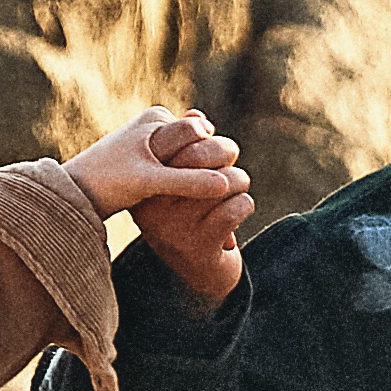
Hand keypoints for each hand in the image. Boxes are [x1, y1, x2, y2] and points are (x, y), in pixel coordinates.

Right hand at [66, 106, 251, 303]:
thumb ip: (187, 147)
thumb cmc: (192, 215)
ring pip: (225, 181)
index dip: (203, 136)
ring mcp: (173, 229)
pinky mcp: (198, 247)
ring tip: (235, 193)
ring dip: (239, 182)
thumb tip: (197, 116)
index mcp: (144, 185)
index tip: (210, 141)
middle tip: (231, 164)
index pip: (175, 139)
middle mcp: (152, 207)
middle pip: (201, 155)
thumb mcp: (182, 181)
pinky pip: (235, 207)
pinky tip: (239, 211)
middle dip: (226, 151)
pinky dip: (245, 205)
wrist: (198, 273)